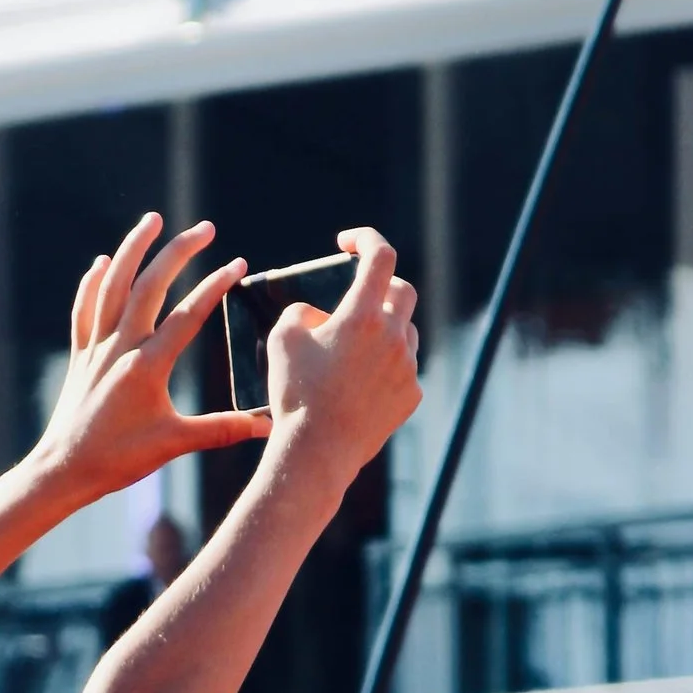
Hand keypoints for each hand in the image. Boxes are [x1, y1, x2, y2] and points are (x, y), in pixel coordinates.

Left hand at [30, 213, 270, 509]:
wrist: (63, 470)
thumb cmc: (118, 460)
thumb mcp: (174, 444)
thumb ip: (221, 430)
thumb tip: (266, 427)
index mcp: (147, 366)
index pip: (188, 314)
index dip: (215, 285)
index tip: (238, 263)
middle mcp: (119, 347)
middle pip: (150, 285)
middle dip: (179, 251)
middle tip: (206, 228)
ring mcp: (96, 348)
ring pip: (113, 285)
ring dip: (133, 248)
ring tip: (152, 220)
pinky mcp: (80, 355)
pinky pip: (84, 308)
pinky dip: (93, 282)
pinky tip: (102, 262)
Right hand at [264, 229, 420, 482]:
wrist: (317, 452)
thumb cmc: (296, 394)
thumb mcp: (282, 340)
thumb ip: (301, 312)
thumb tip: (319, 315)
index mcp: (362, 316)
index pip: (380, 256)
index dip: (366, 239)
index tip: (348, 243)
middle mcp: (393, 337)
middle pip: (401, 291)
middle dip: (380, 285)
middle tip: (358, 295)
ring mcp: (407, 367)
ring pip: (407, 331)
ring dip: (386, 328)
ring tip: (356, 346)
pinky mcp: (410, 396)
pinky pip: (405, 368)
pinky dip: (386, 365)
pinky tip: (361, 382)